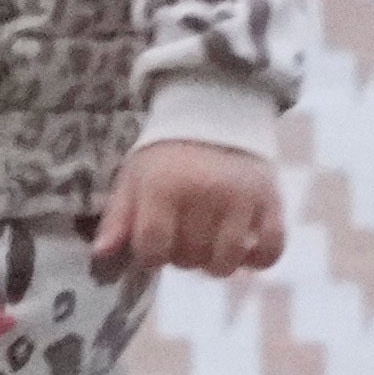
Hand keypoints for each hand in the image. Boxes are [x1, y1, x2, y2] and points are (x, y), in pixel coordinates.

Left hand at [92, 136, 284, 282]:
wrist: (217, 112)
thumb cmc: (167, 153)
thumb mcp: (134, 178)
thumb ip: (117, 219)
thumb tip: (102, 257)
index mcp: (165, 188)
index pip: (153, 250)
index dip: (151, 256)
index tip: (155, 243)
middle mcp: (205, 194)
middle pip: (189, 259)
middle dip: (181, 255)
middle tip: (183, 233)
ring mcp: (242, 199)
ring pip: (226, 262)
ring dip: (214, 262)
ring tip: (210, 243)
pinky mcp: (271, 202)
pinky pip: (270, 249)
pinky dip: (258, 260)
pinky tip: (244, 251)